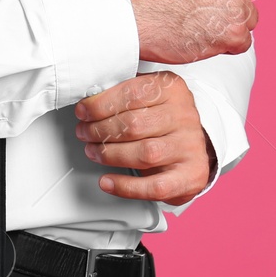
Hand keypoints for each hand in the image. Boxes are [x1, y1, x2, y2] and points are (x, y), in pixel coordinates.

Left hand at [75, 72, 215, 205]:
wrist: (192, 148)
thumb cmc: (165, 121)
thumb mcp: (149, 96)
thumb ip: (124, 94)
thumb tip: (90, 100)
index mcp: (173, 90)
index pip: (133, 93)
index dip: (101, 104)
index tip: (84, 112)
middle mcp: (184, 116)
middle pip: (135, 124)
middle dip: (100, 130)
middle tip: (85, 133)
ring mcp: (189, 147)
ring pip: (145, 153)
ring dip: (110, 155)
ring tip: (94, 152)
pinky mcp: (190, 175)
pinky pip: (154, 186)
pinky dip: (125, 186)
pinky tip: (108, 181)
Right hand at [116, 0, 257, 64]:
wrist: (125, 12)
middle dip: (226, 2)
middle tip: (202, 10)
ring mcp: (235, 2)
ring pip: (247, 16)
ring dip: (229, 23)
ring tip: (202, 26)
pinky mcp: (232, 32)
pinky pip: (241, 42)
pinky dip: (225, 45)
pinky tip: (205, 40)